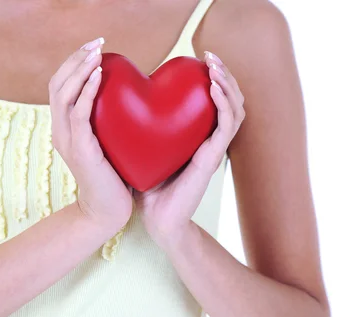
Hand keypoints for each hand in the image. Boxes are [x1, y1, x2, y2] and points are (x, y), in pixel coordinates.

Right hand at [49, 38, 132, 227]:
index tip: (94, 48)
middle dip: (75, 59)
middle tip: (97, 44)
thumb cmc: (114, 178)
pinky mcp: (80, 150)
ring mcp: (67, 141)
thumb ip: (107, 121)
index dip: (73, 64)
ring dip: (80, 69)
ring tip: (97, 53)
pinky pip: (79, 114)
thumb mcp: (108, 144)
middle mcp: (60, 131)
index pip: (60, 86)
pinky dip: (87, 91)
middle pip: (57, 84)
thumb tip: (126, 96)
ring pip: (63, 95)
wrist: (107, 212)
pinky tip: (99, 75)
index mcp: (65, 128)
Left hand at [134, 51, 245, 246]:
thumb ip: (143, 126)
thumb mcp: (144, 148)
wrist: (156, 220)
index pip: (215, 101)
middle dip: (224, 74)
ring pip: (235, 109)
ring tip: (214, 66)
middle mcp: (209, 140)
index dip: (213, 78)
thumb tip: (123, 99)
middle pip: (230, 100)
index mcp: (197, 136)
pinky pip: (227, 125)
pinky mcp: (213, 158)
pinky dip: (224, 103)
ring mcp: (214, 149)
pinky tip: (213, 87)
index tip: (198, 58)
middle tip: (209, 56)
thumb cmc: (147, 186)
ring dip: (228, 84)